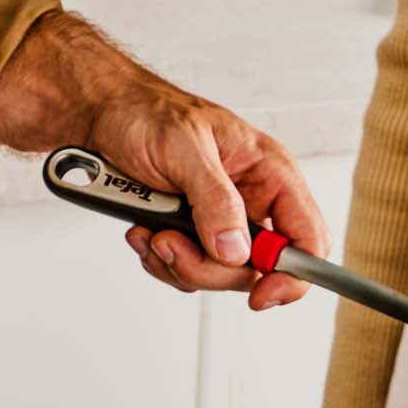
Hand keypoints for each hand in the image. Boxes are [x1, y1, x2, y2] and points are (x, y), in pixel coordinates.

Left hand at [0, 11, 327, 309]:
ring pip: (219, 276)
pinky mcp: (191, 235)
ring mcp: (221, 222)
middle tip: (171, 242)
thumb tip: (236, 249)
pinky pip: (187, 271)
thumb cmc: (145, 113)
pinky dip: (161, 260)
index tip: (262, 294)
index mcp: (269, 174)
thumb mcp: (182, 146)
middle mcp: (252, 202)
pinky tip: (144, 231)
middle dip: (210, 267)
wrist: (99, 117)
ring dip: (178, 263)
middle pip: (258, 270)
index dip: (294, 275)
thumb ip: (214, 199)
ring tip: (152, 230)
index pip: (308, 237)